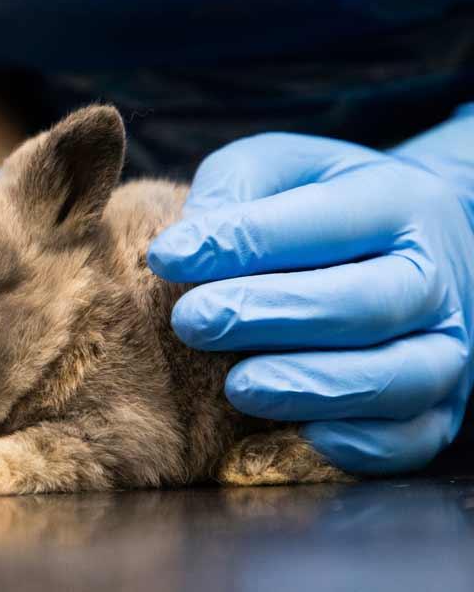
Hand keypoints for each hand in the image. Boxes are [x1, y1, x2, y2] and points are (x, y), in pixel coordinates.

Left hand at [147, 117, 473, 474]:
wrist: (410, 242)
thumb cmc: (318, 203)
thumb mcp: (276, 169)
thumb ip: (231, 190)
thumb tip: (183, 250)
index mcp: (394, 201)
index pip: (320, 222)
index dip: (241, 242)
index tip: (167, 257)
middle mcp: (432, 274)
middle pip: (363, 304)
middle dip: (269, 316)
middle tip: (191, 323)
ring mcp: (446, 344)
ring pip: (394, 378)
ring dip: (310, 387)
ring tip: (237, 386)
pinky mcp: (441, 406)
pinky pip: (410, 438)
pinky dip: (358, 445)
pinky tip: (297, 435)